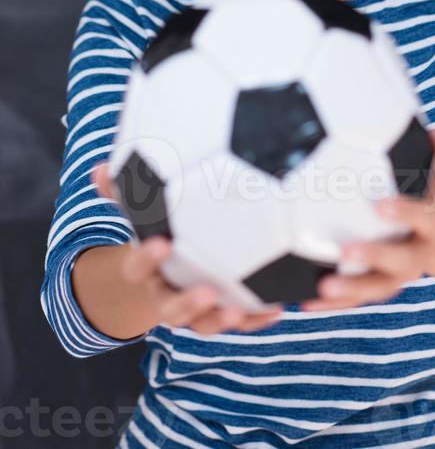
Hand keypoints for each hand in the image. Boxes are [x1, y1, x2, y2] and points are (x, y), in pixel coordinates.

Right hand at [91, 162, 282, 333]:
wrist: (156, 283)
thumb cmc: (154, 238)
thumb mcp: (138, 218)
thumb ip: (122, 194)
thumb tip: (98, 169)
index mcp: (145, 272)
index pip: (137, 269)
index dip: (146, 259)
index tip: (162, 244)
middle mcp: (165, 296)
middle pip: (171, 310)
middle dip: (188, 303)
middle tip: (207, 292)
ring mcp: (193, 311)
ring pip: (205, 323)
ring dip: (223, 318)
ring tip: (239, 311)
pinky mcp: (218, 314)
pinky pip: (238, 321)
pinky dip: (256, 318)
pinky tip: (276, 310)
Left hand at [300, 124, 434, 311]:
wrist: (434, 226)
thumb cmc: (428, 185)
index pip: (427, 218)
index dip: (407, 213)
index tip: (380, 206)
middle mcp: (421, 252)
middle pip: (405, 262)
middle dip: (376, 257)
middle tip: (346, 250)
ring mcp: (399, 273)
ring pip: (379, 287)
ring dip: (352, 289)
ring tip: (324, 285)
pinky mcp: (377, 284)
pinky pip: (357, 299)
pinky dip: (334, 304)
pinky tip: (306, 300)